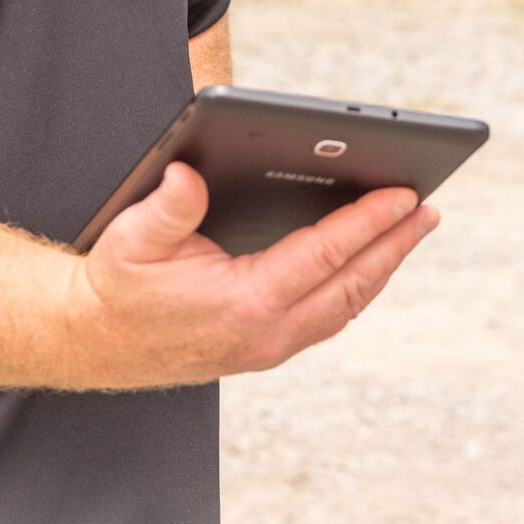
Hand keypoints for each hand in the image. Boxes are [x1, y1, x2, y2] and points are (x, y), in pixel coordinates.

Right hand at [64, 163, 437, 387]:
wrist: (96, 343)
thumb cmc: (116, 288)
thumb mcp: (132, 239)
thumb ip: (167, 207)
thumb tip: (189, 174)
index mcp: (244, 303)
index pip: (325, 255)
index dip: (369, 222)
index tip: (405, 195)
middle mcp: (266, 333)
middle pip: (352, 286)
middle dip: (394, 246)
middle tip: (427, 211)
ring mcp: (269, 347)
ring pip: (344, 307)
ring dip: (381, 268)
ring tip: (409, 231)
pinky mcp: (265, 349)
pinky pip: (327, 317)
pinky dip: (354, 287)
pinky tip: (365, 265)